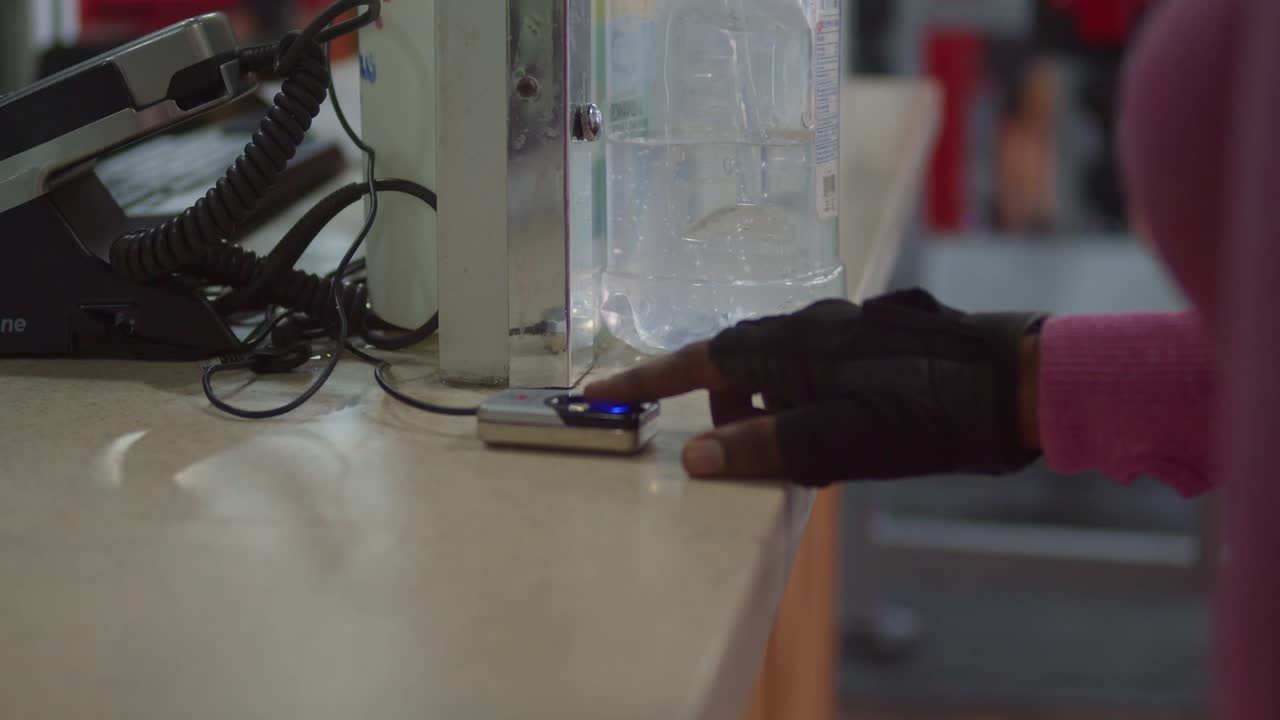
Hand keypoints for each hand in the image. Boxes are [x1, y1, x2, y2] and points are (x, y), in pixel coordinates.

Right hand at [585, 289, 1045, 486]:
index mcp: (792, 345)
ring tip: (809, 460)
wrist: (1018, 380)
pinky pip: (820, 371)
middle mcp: (813, 325)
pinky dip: (811, 405)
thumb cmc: (927, 414)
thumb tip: (694, 458)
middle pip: (740, 366)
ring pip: (784, 371)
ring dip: (776, 413)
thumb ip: (764, 447)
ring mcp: (848, 328)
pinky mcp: (880, 340)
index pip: (700, 362)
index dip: (647, 380)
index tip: (600, 392)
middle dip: (728, 414)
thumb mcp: (840, 443)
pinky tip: (847, 435)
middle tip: (744, 461)